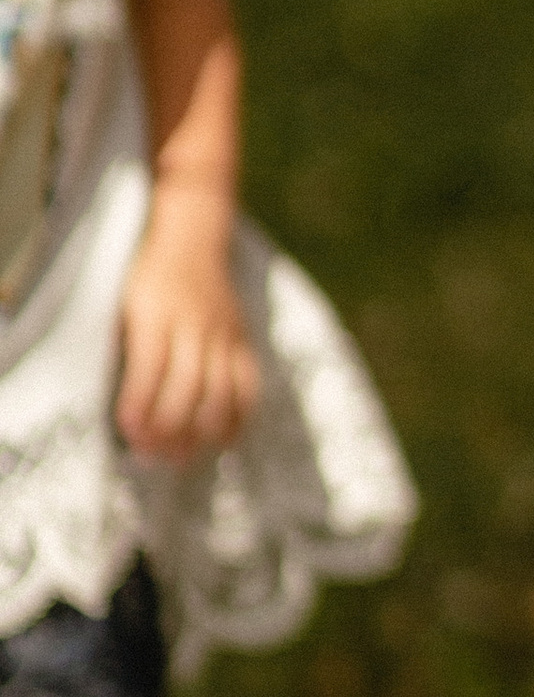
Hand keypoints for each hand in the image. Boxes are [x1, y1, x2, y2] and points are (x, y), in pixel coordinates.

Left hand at [116, 210, 259, 463]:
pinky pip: (247, 383)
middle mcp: (194, 323)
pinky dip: (238, 416)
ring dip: (201, 430)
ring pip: (220, 389)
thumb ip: (126, 346)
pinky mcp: (242, 339)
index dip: (140, 403)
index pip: (150, 366)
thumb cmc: (146, 278)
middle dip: (169, 427)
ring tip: (180, 457)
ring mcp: (223, 332)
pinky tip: (222, 441)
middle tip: (151, 456)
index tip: (129, 433)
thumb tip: (124, 404)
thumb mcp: (123, 302)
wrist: (192, 239)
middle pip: (188, 385)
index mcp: (155, 312)